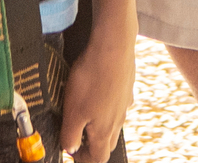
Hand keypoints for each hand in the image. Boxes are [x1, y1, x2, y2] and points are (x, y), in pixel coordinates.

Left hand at [57, 18, 134, 162]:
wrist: (113, 46)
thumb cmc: (92, 78)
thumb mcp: (73, 111)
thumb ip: (70, 135)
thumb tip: (71, 149)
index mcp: (104, 131)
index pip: (98, 159)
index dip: (83, 160)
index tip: (70, 150)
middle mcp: (118, 120)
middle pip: (107, 144)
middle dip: (91, 146)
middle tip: (76, 136)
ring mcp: (124, 103)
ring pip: (113, 124)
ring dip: (98, 126)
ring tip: (84, 114)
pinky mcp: (126, 87)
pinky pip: (117, 104)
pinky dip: (107, 106)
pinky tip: (98, 93)